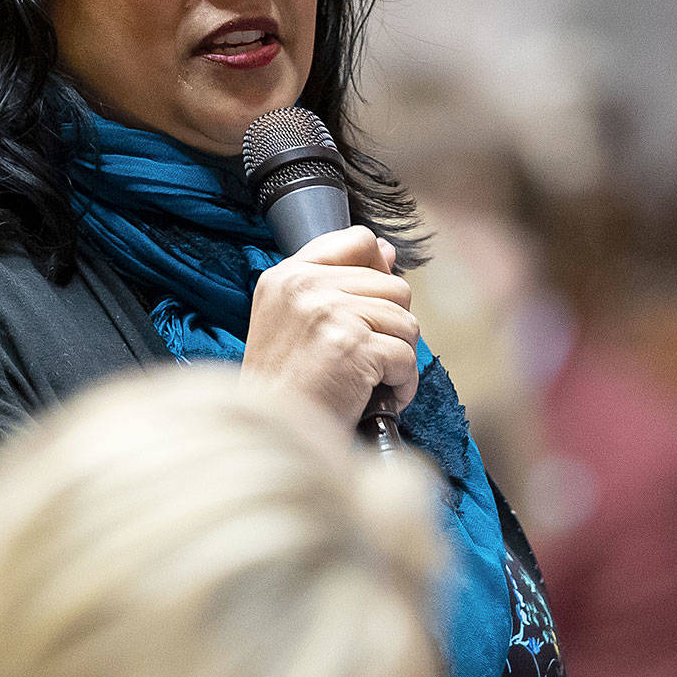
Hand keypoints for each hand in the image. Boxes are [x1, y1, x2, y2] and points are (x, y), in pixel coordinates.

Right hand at [241, 226, 420, 426]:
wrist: (271, 435)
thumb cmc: (284, 388)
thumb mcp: (293, 321)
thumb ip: (338, 282)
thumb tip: (387, 252)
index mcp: (287, 276)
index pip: (357, 240)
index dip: (378, 274)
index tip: (367, 311)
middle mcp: (304, 286)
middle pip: (393, 286)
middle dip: (390, 328)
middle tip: (362, 359)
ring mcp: (328, 312)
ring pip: (405, 320)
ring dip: (397, 358)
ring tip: (367, 380)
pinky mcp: (352, 345)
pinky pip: (406, 356)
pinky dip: (400, 385)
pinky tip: (375, 397)